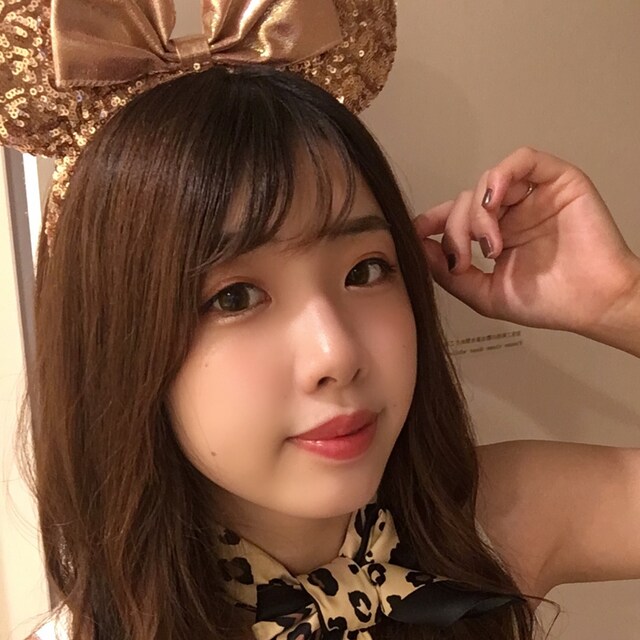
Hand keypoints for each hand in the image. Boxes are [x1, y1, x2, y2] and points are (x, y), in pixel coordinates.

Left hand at [413, 146, 639, 337]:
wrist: (593, 304)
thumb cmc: (549, 302)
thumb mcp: (485, 294)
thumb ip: (449, 273)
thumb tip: (419, 248)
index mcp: (494, 236)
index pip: (455, 217)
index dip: (432, 221)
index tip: (415, 235)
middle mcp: (510, 213)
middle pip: (464, 201)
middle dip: (456, 229)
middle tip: (467, 259)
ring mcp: (532, 196)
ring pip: (486, 182)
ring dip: (477, 212)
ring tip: (488, 245)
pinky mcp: (557, 181)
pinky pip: (523, 160)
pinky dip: (501, 175)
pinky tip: (493, 200)